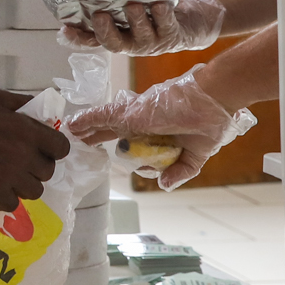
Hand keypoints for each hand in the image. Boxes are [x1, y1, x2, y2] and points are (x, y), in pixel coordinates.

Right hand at [0, 90, 69, 212]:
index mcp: (28, 132)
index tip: (43, 148)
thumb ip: (22, 103)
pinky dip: (7, 198)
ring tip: (11, 177)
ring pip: (35, 191)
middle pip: (48, 172)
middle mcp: (24, 156)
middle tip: (22, 161)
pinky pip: (13, 204)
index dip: (54, 149)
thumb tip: (43, 112)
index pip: (62, 148)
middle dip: (37, 166)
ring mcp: (9, 177)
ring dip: (25, 184)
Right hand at [60, 0, 225, 55]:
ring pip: (141, 38)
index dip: (78, 37)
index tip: (65, 28)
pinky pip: (167, 28)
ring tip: (134, 5)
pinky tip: (160, 4)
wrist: (197, 15)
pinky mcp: (174, 37)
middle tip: (99, 16)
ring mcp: (153, 43)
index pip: (93, 38)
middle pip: (113, 44)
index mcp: (119, 32)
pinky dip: (162, 16)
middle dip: (105, 31)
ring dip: (136, 21)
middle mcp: (132, 42)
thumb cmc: (158, 1)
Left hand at [68, 66, 256, 189]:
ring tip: (71, 133)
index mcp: (159, 130)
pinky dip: (87, 121)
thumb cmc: (209, 120)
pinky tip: (72, 125)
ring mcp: (135, 117)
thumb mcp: (195, 154)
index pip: (138, 143)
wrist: (214, 99)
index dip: (134, 154)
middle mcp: (144, 122)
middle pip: (114, 131)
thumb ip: (180, 170)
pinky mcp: (130, 113)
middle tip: (82, 142)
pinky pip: (103, 116)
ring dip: (87, 129)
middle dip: (98, 137)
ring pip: (105, 123)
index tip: (135, 163)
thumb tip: (162, 184)